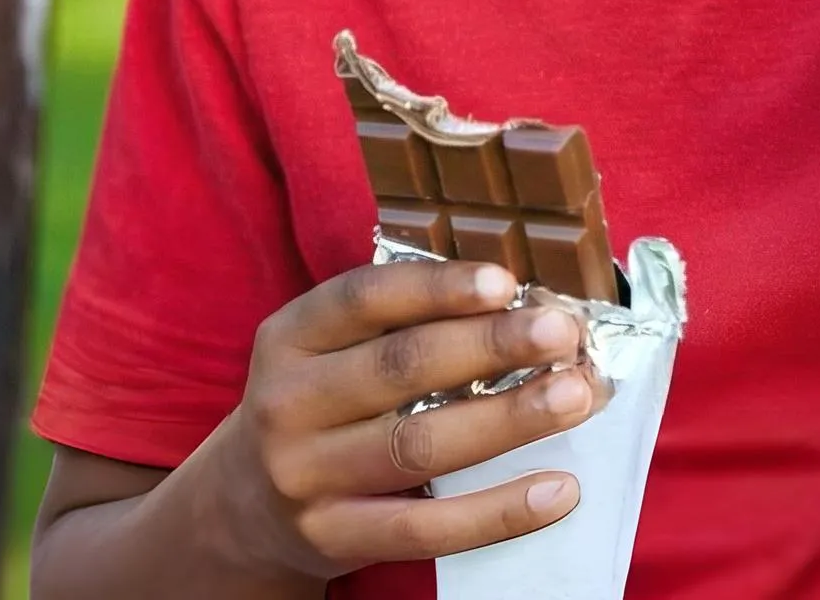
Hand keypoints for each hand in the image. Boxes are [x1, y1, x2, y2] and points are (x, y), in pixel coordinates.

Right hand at [199, 258, 605, 577]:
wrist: (242, 509)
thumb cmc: (322, 405)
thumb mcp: (330, 349)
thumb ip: (402, 323)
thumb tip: (523, 302)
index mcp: (291, 337)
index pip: (365, 298)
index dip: (438, 287)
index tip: (506, 281)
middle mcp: (288, 403)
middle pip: (400, 368)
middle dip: (491, 345)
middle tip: (562, 332)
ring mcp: (306, 477)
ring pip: (419, 445)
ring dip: (508, 419)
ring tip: (576, 395)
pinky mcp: (333, 538)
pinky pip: (427, 528)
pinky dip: (499, 512)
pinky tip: (558, 489)